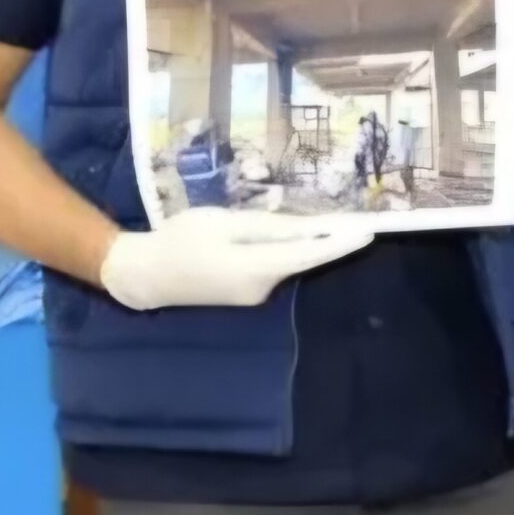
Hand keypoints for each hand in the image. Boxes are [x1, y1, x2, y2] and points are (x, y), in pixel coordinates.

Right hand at [100, 207, 368, 311]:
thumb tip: (305, 230)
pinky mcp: (245, 293)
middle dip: (328, 241)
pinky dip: (285, 252)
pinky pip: (273, 267)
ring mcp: (253, 295)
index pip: (310, 256)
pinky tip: (290, 236)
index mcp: (256, 270)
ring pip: (288, 263)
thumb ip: (268, 227)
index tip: (369, 232)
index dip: (340, 244)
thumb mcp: (225, 223)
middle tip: (357, 219)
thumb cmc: (181, 240)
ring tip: (327, 221)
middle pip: (303, 260)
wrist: (144, 274)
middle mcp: (262, 289)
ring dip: (304, 245)